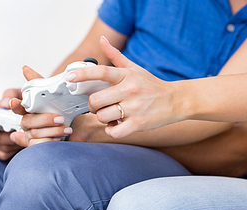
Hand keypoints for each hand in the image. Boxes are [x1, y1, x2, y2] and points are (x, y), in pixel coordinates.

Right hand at [0, 90, 22, 159]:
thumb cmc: (22, 104)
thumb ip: (12, 95)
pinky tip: (21, 141)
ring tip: (24, 134)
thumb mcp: (18, 94)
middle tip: (17, 130)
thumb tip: (7, 102)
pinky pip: (4, 154)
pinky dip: (14, 150)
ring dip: (13, 142)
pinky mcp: (1, 151)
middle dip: (4, 135)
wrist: (32, 117)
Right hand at [10, 66, 73, 146]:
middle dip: (44, 119)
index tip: (14, 101)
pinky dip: (49, 142)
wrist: (80, 130)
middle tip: (59, 118)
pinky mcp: (38, 146)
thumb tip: (25, 69)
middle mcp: (28, 124)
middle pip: (27, 122)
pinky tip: (59, 139)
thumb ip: (39, 83)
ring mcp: (31, 136)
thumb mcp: (53, 95)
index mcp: (29, 110)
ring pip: (34, 134)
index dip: (15, 105)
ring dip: (52, 131)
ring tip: (67, 128)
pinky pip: (38, 146)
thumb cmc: (63, 112)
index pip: (17, 107)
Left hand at [65, 36, 184, 138]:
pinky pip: (114, 131)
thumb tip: (102, 40)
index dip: (83, 74)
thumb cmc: (151, 85)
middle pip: (96, 101)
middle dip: (93, 106)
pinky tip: (116, 125)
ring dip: (103, 118)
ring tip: (111, 115)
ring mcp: (134, 108)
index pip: (101, 72)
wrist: (176, 101)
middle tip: (99, 106)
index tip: (70, 77)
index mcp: (126, 76)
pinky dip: (111, 130)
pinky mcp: (138, 124)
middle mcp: (129, 90)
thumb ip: (115, 56)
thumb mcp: (134, 69)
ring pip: (103, 117)